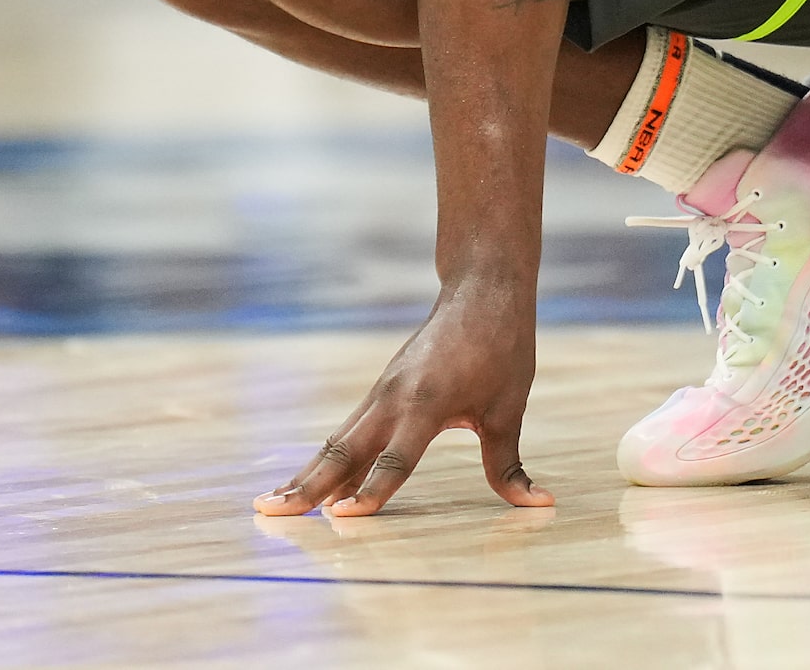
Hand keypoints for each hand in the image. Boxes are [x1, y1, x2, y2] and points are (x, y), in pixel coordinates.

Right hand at [253, 282, 551, 518]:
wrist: (480, 291)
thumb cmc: (500, 349)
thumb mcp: (508, 408)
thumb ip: (508, 463)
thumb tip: (538, 502)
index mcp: (427, 403)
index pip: (395, 459)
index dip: (372, 492)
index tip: (343, 518)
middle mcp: (393, 398)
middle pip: (344, 451)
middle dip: (309, 486)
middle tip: (272, 513)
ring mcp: (381, 393)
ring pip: (337, 441)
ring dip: (306, 474)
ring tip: (271, 502)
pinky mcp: (380, 391)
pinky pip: (347, 431)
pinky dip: (325, 459)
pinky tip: (308, 481)